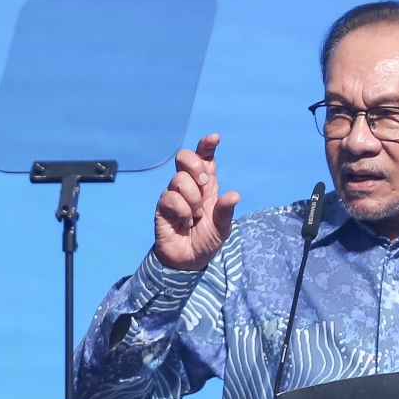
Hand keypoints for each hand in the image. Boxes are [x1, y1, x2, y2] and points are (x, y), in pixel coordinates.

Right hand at [154, 134, 240, 270]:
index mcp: (207, 184)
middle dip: (196, 167)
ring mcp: (174, 194)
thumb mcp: (222, 227)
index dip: (207, 145)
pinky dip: (182, 211)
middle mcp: (190, 185)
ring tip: (196, 215)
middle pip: (184, 157)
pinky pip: (170, 198)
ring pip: (179, 179)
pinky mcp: (163, 206)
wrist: (190, 260)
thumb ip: (226, 211)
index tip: (215, 138)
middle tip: (205, 185)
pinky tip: (185, 222)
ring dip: (192, 198)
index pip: (205, 158)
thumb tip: (235, 195)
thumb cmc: (207, 239)